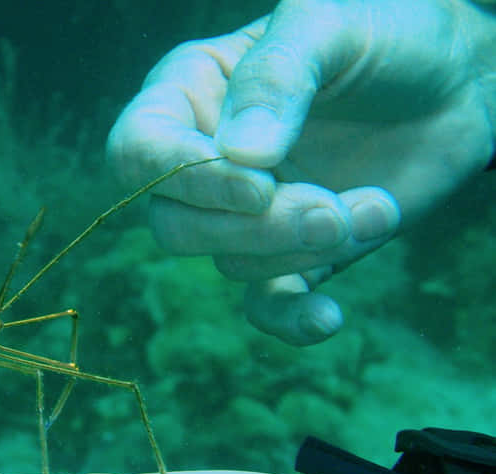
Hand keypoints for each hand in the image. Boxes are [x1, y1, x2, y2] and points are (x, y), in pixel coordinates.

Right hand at [108, 0, 495, 344]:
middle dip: (255, 230)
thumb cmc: (387, 32)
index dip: (186, 180)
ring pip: (230, 263)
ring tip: (378, 207)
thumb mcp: (329, 20)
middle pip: (175, 225)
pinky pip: (268, 303)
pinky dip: (292, 319)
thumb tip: (241, 158)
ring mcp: (245, 214)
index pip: (140, 151)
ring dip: (305, 249)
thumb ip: (278, 77)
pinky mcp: (291, 254)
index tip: (260, 186)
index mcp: (191, 93)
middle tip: (331, 209)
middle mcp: (205, 161)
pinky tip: (329, 318)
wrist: (458, 82)